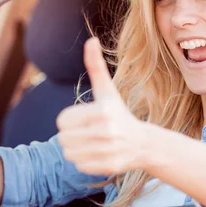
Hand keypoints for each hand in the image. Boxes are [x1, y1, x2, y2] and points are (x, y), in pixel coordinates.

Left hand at [56, 38, 150, 175]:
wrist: (143, 143)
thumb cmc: (119, 113)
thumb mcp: (107, 90)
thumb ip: (95, 66)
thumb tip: (91, 39)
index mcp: (103, 111)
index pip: (61, 120)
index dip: (69, 120)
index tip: (84, 119)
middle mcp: (107, 132)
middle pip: (62, 138)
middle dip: (71, 135)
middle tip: (88, 132)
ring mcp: (108, 151)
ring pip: (68, 153)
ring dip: (76, 149)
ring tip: (93, 142)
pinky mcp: (108, 166)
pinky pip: (78, 165)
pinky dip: (84, 161)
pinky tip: (99, 153)